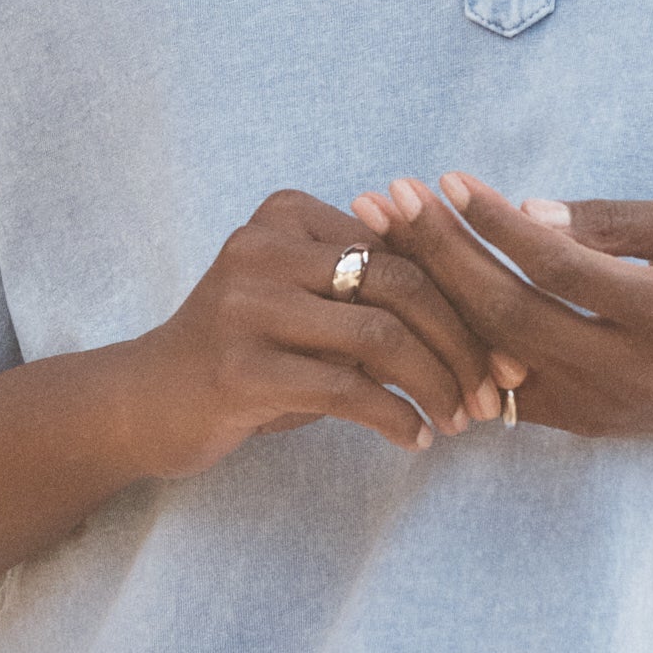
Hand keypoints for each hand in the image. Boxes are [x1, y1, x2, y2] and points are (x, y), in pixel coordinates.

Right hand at [131, 188, 514, 476]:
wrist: (146, 402)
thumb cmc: (249, 355)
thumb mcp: (308, 306)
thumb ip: (373, 291)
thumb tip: (490, 313)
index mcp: (288, 213)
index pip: (403, 245)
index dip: (465, 298)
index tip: (506, 349)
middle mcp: (263, 245)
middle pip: (400, 282)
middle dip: (462, 342)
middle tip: (494, 391)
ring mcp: (245, 304)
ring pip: (380, 336)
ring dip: (436, 385)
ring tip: (457, 421)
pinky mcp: (239, 368)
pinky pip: (347, 389)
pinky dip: (394, 418)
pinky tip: (412, 439)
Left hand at [353, 174, 652, 440]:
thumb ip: (619, 221)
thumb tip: (527, 213)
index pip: (557, 267)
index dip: (495, 223)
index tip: (447, 178)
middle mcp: (629, 373)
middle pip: (506, 315)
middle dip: (438, 253)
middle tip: (387, 198)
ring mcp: (605, 409)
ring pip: (492, 355)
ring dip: (433, 294)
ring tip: (383, 237)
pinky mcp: (590, 425)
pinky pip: (504, 385)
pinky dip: (459, 339)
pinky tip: (418, 293)